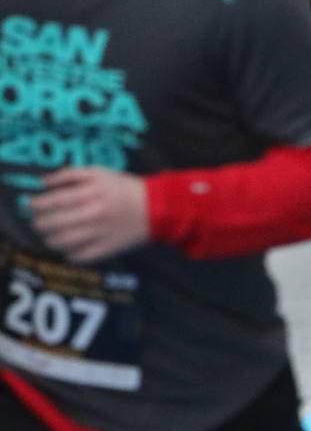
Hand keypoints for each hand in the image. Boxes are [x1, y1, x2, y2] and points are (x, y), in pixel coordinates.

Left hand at [29, 168, 149, 263]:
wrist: (158, 208)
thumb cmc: (126, 188)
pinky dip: (67, 253)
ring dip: (49, 239)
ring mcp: (100, 234)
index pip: (54, 201)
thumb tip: (44, 182)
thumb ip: (71, 174)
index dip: (37, 204)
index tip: (32, 205)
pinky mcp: (107, 249)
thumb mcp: (101, 173)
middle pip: (54, 224)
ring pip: (62, 242)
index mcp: (93, 193)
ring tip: (50, 235)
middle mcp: (94, 214)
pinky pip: (78, 256)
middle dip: (39, 223)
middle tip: (39, 222)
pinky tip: (68, 247)